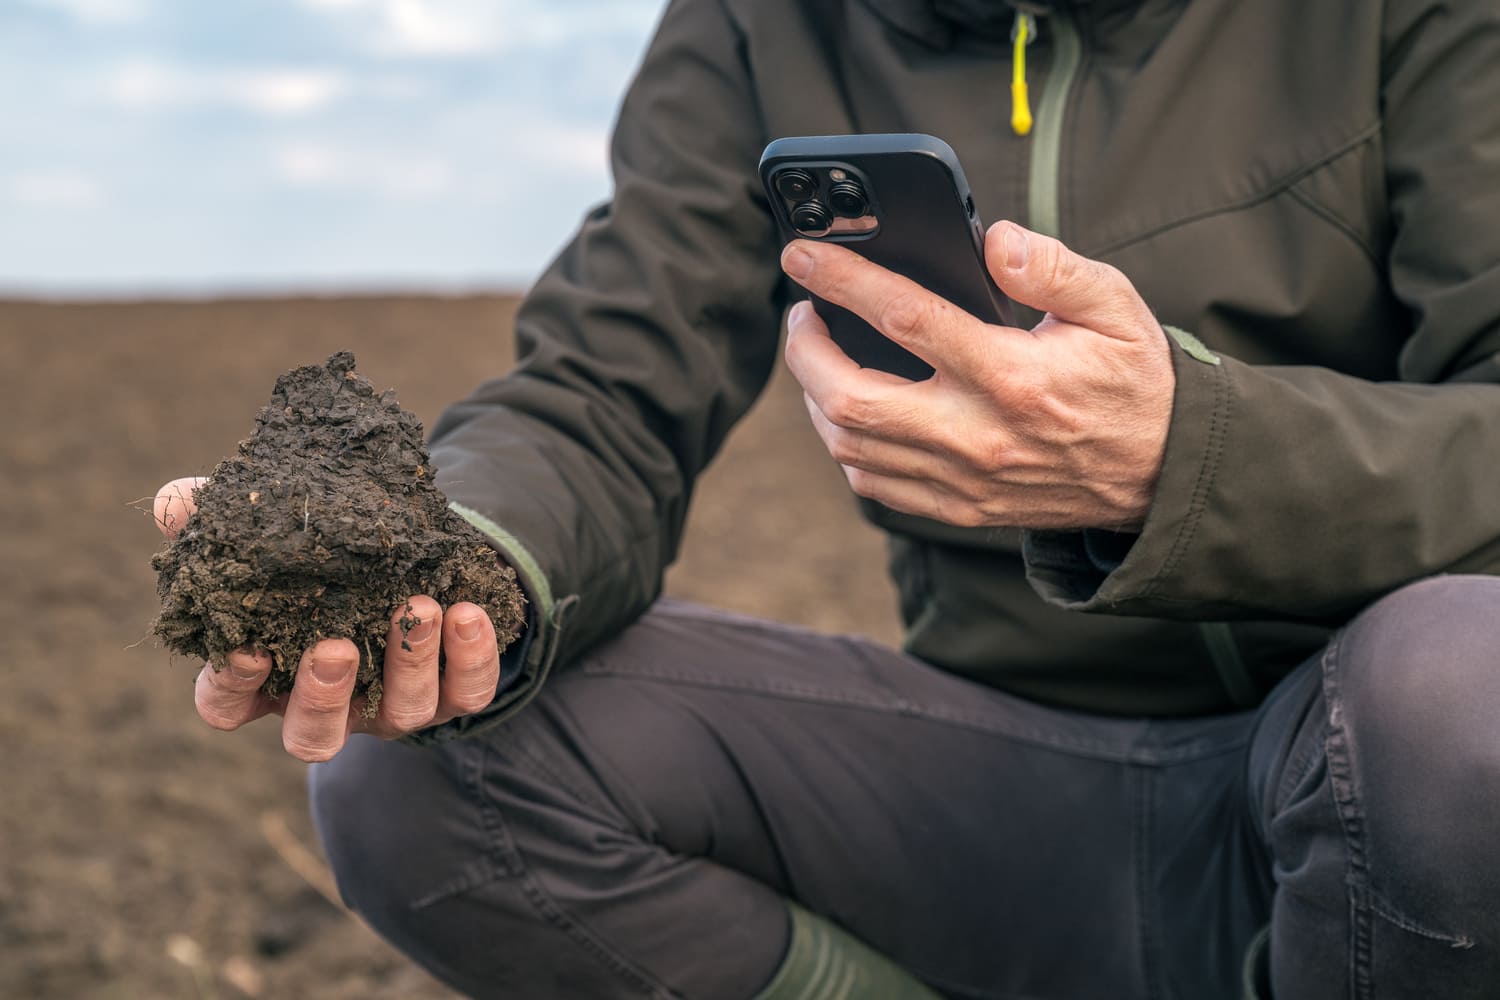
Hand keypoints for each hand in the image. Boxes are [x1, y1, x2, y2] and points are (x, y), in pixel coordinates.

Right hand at [153, 477, 501, 761]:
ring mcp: (395, 706)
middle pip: (314, 736)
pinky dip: (470, 655)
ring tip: (416, 603)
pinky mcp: (454, 693)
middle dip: (324, 696)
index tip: (250, 650)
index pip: (228, 706)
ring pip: (402, 710)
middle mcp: (333, 704)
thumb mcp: (276, 534)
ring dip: (408, 660)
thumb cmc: (327, 557)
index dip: (233, 687)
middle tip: (336, 647)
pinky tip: (467, 611)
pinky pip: (467, 691)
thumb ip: (219, 518)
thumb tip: (176, 502)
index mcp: (270, 677)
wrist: (420, 557)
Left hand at [780, 221, 1173, 530]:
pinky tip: (849, 411)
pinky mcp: (960, 509)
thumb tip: (994, 239)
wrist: (1163, 474)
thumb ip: (1054, 267)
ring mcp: (964, 481)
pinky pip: (875, 486)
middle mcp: (978, 435)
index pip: (905, 319)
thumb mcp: (1114, 306)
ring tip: (818, 355)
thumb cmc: (1132, 380)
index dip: (843, 280)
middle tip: (802, 313)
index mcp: (1012, 376)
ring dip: (816, 398)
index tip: (802, 255)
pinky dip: (846, 447)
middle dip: (806, 350)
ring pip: (851, 448)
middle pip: (850, 399)